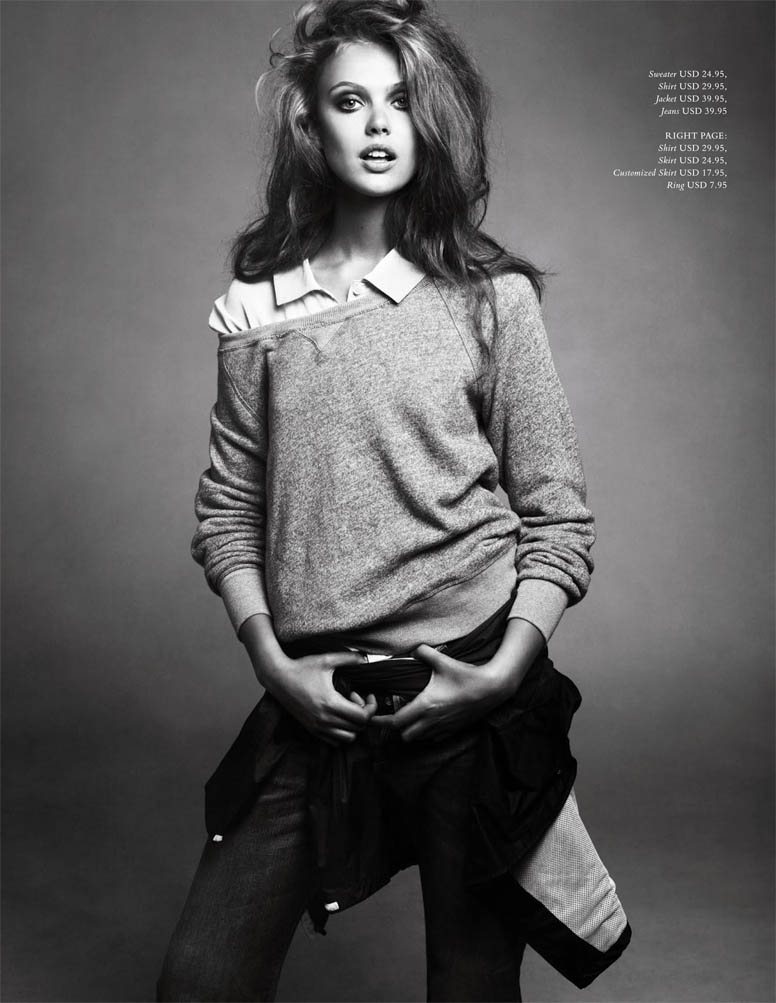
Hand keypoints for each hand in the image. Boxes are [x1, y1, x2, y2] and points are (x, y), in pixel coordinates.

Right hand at [238, 614, 376, 744]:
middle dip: (363, 714)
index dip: (371, 707)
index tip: (367, 695)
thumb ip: (348, 658)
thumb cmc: (301, 668)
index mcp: (330, 703)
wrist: (277, 677)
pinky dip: (342, 732)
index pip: (362, 717)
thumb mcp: (326, 660)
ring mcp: (317, 726)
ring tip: (347, 708)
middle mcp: (324, 719)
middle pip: (358, 728)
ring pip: (347, 738)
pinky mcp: (311, 729)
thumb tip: (365, 657)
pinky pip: (334, 741)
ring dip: (353, 725)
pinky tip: (338, 715)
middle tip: (355, 698)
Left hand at [379, 617, 544, 741]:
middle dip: (396, 728)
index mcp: (426, 705)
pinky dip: (427, 733)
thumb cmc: (467, 675)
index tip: (371, 718)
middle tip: (391, 715)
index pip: (396, 722)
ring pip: (419, 738)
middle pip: (405, 736)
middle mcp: (433, 720)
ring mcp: (444, 727)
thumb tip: (412, 648)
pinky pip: (434, 738)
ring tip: (409, 716)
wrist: (493, 688)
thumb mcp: (444, 661)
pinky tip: (428, 719)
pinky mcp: (454, 730)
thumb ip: (424, 652)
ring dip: (411, 731)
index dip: (381, 722)